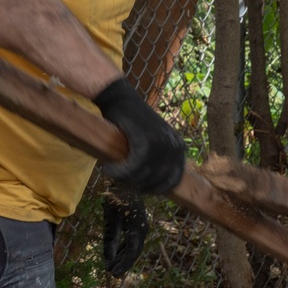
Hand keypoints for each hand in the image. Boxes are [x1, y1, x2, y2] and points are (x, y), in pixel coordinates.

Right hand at [93, 78, 185, 193]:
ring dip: (126, 179)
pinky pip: (132, 167)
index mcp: (179, 146)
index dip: (160, 188)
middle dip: (141, 186)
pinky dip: (118, 171)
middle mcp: (174, 146)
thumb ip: (159, 158)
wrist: (120, 97)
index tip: (145, 190)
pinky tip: (109, 168)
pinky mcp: (145, 141)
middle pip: (159, 181)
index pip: (175, 178)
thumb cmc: (134, 121)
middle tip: (126, 182)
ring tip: (114, 173)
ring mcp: (161, 144)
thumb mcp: (154, 140)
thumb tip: (154, 184)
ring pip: (143, 176)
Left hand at [103, 189, 148, 276]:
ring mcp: (141, 225)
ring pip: (133, 246)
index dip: (123, 264)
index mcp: (137, 228)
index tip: (114, 274)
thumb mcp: (110, 218)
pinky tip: (116, 253)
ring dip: (123, 256)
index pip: (132, 252)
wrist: (127, 180)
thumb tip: (108, 257)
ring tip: (111, 265)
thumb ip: (110, 238)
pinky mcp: (138, 222)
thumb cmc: (116, 197)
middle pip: (134, 251)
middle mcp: (142, 228)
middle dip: (122, 263)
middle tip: (111, 273)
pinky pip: (133, 239)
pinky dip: (124, 247)